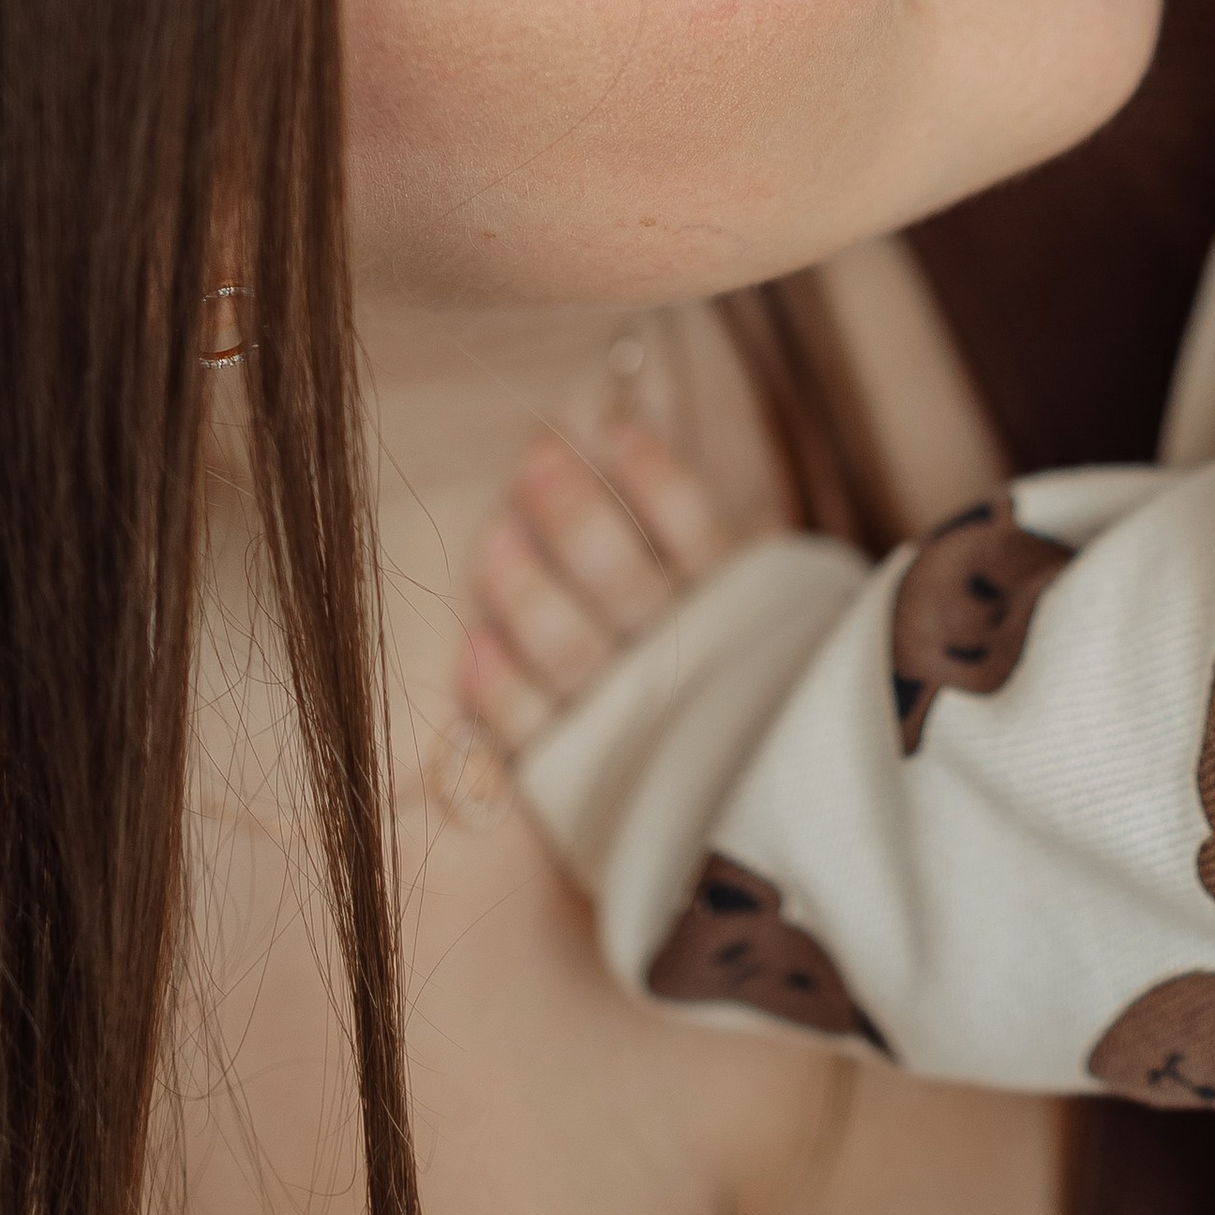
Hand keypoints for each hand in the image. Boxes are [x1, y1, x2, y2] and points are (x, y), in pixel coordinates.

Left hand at [456, 412, 737, 755]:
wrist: (727, 785)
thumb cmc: (724, 652)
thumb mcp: (741, 586)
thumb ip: (695, 527)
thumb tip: (618, 428)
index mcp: (733, 605)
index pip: (698, 536)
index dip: (660, 483)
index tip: (621, 431)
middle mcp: (681, 659)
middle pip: (624, 582)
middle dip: (575, 516)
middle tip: (538, 459)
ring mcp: (627, 717)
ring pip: (571, 648)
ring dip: (526, 592)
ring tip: (494, 536)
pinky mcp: (577, 770)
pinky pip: (531, 732)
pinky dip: (501, 692)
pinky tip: (474, 646)